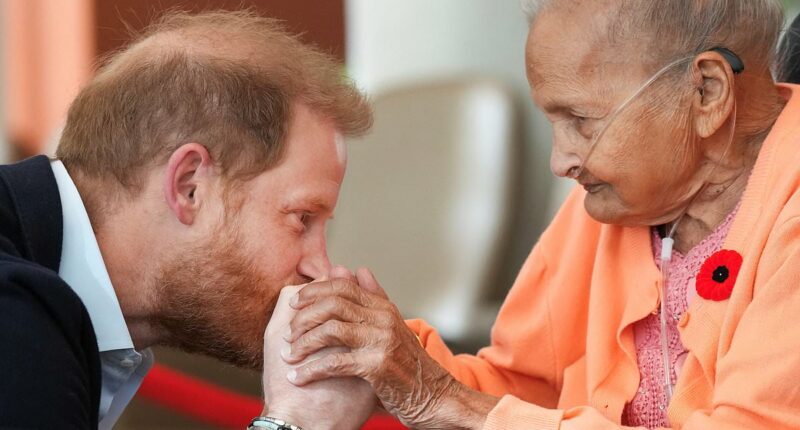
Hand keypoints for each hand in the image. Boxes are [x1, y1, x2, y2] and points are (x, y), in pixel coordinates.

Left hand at [283, 268, 498, 428]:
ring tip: (288, 355)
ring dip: (303, 343)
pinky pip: (334, 362)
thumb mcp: (393, 325)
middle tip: (287, 332)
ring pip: (331, 330)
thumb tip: (359, 269)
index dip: (313, 291)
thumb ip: (375, 298)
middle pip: (332, 304)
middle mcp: (383, 318)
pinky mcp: (377, 365)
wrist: (433, 395)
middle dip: (304, 316)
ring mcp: (381, 340)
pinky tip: (297, 377)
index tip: (294, 303)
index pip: (342, 287)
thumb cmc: (408, 364)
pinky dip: (311, 370)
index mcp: (383, 307)